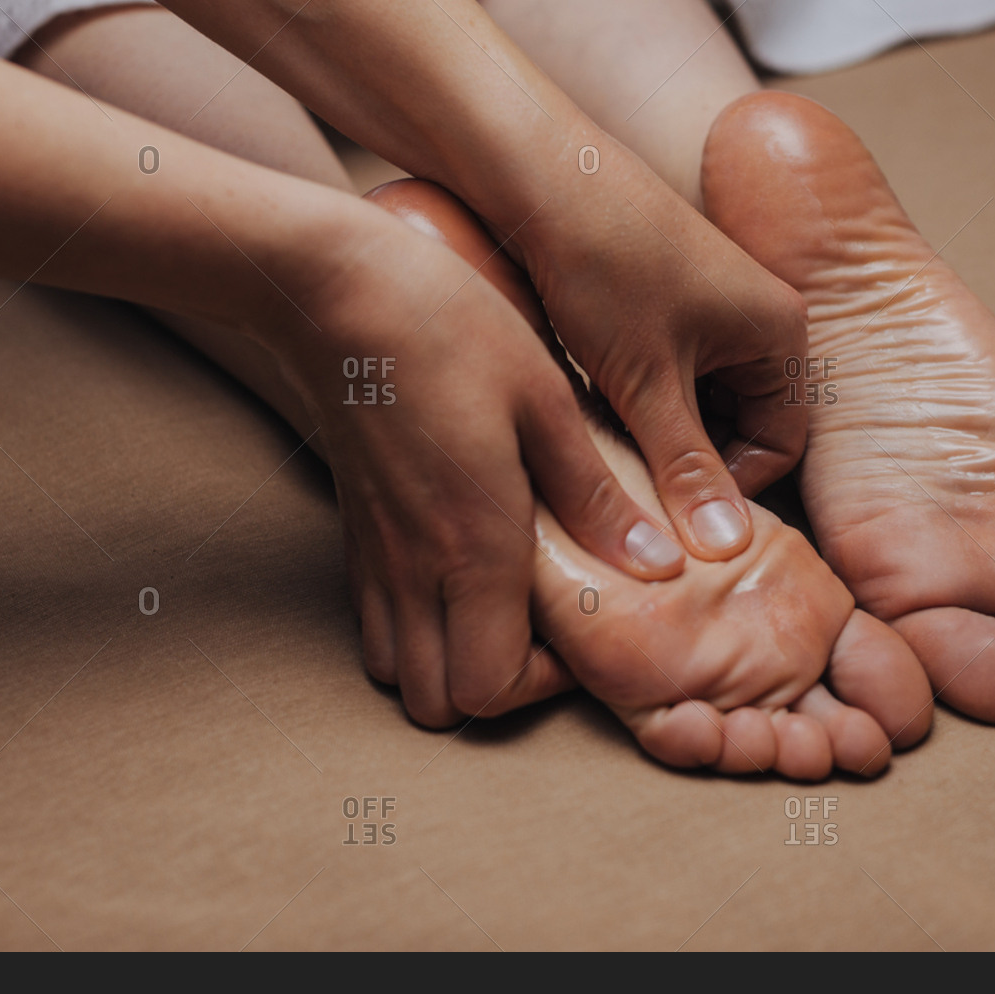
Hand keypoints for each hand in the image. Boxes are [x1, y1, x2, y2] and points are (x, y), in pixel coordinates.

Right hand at [264, 207, 684, 725]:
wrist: (333, 288)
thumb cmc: (450, 330)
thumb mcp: (546, 404)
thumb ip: (598, 498)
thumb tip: (661, 566)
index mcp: (472, 544)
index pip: (490, 690)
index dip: (542, 686)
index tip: (582, 630)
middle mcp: (413, 567)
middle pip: (438, 705)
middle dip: (496, 689)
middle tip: (545, 631)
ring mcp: (373, 554)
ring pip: (396, 674)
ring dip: (450, 662)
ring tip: (502, 607)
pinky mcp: (353, 531)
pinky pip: (375, 623)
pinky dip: (416, 628)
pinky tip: (457, 571)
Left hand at [512, 138, 809, 560]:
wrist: (533, 171)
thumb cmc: (601, 264)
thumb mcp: (646, 383)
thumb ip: (686, 469)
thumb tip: (725, 549)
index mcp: (780, 333)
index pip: (781, 445)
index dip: (729, 488)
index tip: (669, 509)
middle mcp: (758, 319)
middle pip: (742, 428)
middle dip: (690, 462)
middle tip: (633, 484)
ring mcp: (711, 309)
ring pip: (698, 406)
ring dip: (658, 435)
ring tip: (607, 444)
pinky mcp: (664, 304)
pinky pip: (669, 377)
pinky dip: (637, 403)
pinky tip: (592, 410)